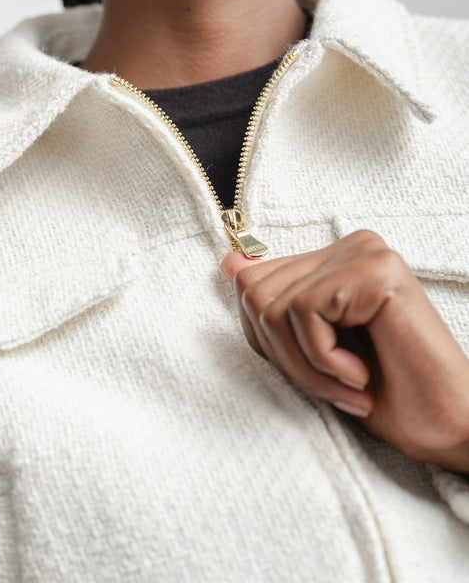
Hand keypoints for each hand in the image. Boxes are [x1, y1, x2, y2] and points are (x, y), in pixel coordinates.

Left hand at [221, 230, 468, 472]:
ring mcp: (364, 252)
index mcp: (334, 259)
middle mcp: (349, 245)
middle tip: (332, 386)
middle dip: (283, 356)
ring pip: (272, 305)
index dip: (268, 341)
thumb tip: (229, 262)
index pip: (253, 281)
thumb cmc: (385, 394)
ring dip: (304, 365)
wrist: (446, 427)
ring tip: (347, 385)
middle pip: (254, 292)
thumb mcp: (311, 350)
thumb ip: (275, 303)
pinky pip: (302, 311)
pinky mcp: (374, 269)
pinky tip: (360, 375)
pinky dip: (322, 360)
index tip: (313, 372)